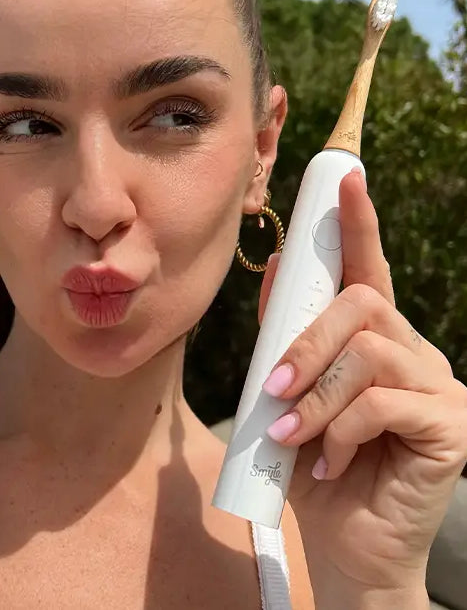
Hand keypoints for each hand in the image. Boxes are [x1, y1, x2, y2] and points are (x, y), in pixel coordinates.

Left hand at [257, 169, 466, 602]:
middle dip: (307, 340)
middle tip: (272, 385)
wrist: (343, 544)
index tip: (346, 178)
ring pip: (370, 352)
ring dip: (316, 392)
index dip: (357, 223)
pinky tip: (326, 460)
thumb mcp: (286, 394)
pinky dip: (339, 429)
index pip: (367, 269)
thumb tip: (274, 268)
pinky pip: (384, 403)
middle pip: (362, 304)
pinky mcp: (451, 427)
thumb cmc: (311, 463)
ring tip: (290, 433)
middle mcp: (411, 352)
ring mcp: (437, 387)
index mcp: (372, 339)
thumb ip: (284, 337)